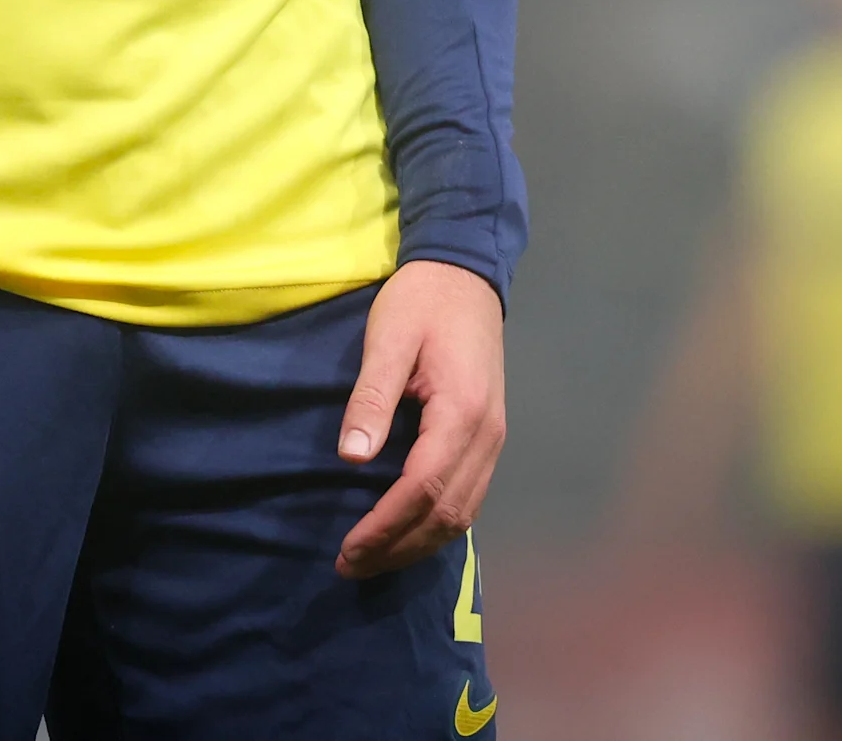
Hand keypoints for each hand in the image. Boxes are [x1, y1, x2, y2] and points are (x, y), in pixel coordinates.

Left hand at [332, 258, 506, 578]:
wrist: (465, 275)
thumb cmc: (421, 302)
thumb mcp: (387, 340)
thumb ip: (371, 398)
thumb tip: (352, 458)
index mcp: (461, 414)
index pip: (423, 490)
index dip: (386, 527)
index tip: (348, 548)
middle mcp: (486, 437)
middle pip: (447, 514)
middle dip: (398, 547)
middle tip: (350, 566)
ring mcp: (493, 440)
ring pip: (463, 514)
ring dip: (418, 544)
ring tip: (372, 559)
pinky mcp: (488, 438)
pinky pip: (468, 498)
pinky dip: (437, 525)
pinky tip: (407, 533)